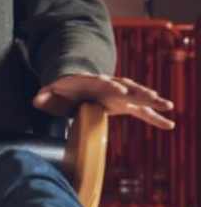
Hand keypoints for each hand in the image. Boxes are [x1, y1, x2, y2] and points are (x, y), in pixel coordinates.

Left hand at [33, 73, 173, 129]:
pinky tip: (169, 124)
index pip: (100, 82)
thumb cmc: (63, 91)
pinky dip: (154, 117)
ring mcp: (118, 94)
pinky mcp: (124, 104)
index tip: (119, 91)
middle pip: (124, 86)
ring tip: (167, 106)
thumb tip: (37, 99)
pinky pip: (141, 110)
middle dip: (138, 91)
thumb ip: (45, 96)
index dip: (110, 86)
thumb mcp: (51, 93)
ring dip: (151, 100)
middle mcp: (107, 85)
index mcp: (89, 81)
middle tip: (153, 96)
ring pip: (137, 96)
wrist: (74, 86)